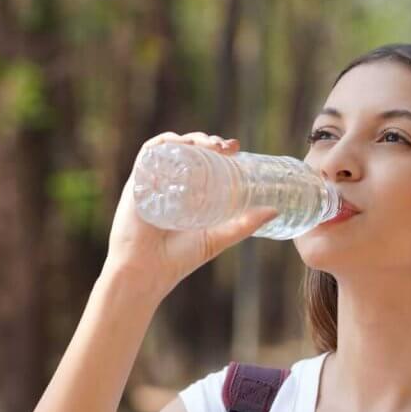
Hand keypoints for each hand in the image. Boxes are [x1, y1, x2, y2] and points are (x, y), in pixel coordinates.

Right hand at [102, 131, 278, 297]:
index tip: (236, 148)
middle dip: (208, 141)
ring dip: (191, 138)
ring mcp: (151, 181)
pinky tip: (182, 143)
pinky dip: (165, 143)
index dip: (218, 149)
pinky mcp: (136, 182)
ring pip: (170, 147)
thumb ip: (244, 225)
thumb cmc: (177, 260)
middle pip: (187, 150)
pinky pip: (148, 153)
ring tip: (210, 144)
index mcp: (184, 192)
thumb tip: (274, 211)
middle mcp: (167, 183)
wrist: (146, 273)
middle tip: (227, 147)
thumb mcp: (217, 237)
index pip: (200, 161)